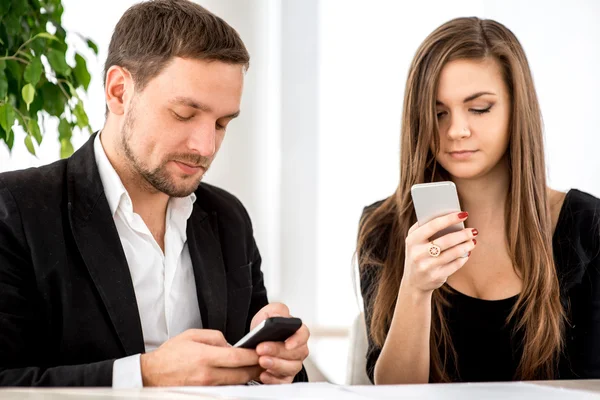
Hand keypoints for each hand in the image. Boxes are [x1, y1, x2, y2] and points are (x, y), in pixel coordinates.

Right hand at [140, 329, 262, 385]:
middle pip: (242, 374)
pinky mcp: (205, 393)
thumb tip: (231, 345)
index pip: (238, 357)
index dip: (254, 355)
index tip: (262, 350)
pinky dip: (236, 382)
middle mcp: (208, 374)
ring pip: (236, 383)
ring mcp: (207, 387)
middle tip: (266, 360)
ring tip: (256, 367)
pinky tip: (239, 376)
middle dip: (257, 368)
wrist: (152, 374)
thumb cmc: (170, 354)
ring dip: (249, 376)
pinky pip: (227, 388)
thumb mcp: (192, 335)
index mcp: (206, 357)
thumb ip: (215, 337)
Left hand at [251, 303, 309, 383]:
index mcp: (297, 332)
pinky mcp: (285, 377)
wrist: (256, 341)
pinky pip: (283, 381)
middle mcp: (298, 350)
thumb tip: (277, 316)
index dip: (297, 340)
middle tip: (262, 349)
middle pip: (296, 353)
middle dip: (278, 352)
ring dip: (276, 365)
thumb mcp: (269, 312)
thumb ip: (275, 311)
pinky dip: (273, 380)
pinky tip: (263, 375)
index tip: (287, 343)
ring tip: (261, 361)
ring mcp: (292, 364)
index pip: (303, 335)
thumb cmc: (266, 327)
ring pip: (291, 368)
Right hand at [402, 211, 476, 293]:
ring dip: (466, 246)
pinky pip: (455, 265)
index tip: (463, 214)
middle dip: (463, 235)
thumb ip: (426, 227)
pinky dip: (464, 258)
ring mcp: (426, 266)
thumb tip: (449, 215)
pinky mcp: (436, 277)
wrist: (413, 282)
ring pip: (453, 253)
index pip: (433, 225)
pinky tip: (467, 253)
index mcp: (412, 239)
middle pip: (446, 240)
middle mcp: (417, 253)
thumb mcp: (415, 240)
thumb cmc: (418, 254)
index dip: (450, 219)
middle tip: (473, 230)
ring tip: (473, 241)